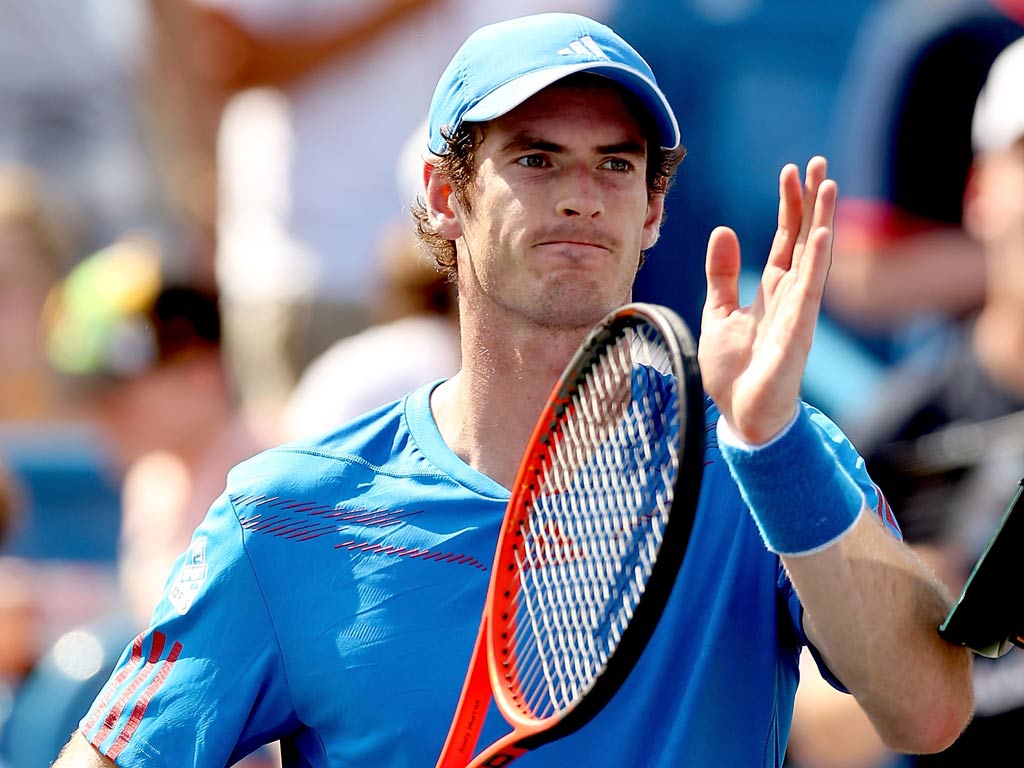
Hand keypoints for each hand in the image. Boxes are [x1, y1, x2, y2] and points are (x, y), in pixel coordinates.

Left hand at [698, 156, 836, 443]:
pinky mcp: (798, 332)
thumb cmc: (732, 371)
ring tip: (828, 184)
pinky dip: (816, 263)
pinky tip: (821, 234)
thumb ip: (722, 274)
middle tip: (818, 162)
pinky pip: (810, 292)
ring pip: (813, 257)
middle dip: (810, 201)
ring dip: (821, 220)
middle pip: (803, 238)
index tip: (790, 171)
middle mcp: (790, 295)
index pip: (785, 238)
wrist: (738, 413)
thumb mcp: (717, 312)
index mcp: (771, 290)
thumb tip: (724, 230)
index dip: (788, 205)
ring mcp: (798, 312)